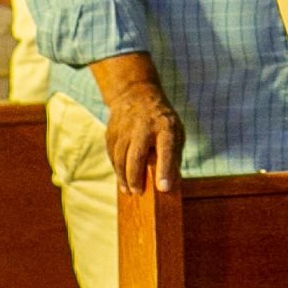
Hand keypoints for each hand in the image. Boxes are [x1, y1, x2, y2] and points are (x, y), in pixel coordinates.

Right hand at [102, 79, 182, 194]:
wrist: (136, 95)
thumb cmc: (162, 121)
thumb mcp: (175, 132)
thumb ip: (173, 155)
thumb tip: (171, 184)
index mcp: (165, 126)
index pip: (166, 149)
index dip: (165, 170)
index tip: (164, 188)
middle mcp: (144, 126)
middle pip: (136, 155)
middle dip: (136, 177)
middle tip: (139, 192)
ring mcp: (125, 128)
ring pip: (120, 157)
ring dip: (123, 177)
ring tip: (129, 190)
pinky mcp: (112, 132)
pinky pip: (112, 155)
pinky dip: (116, 168)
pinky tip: (122, 178)